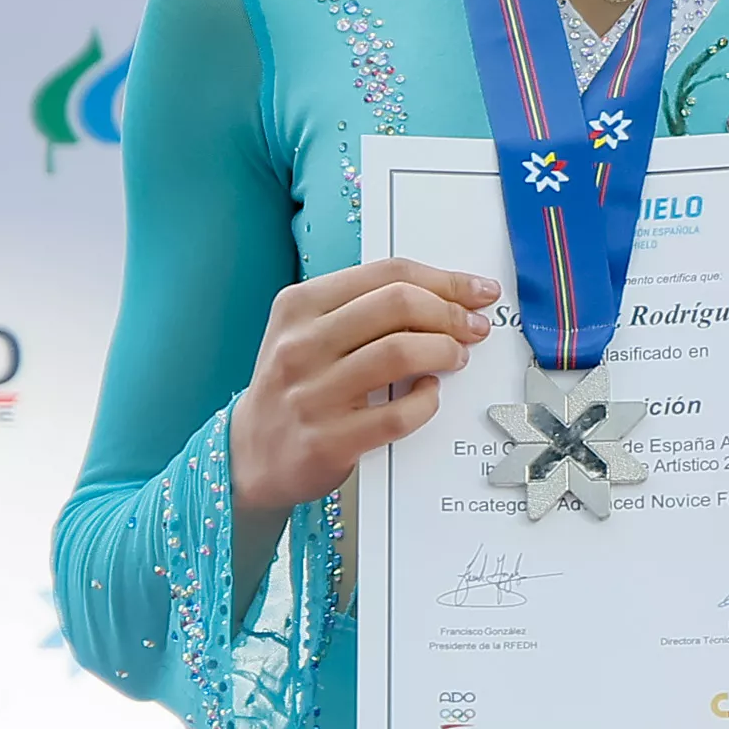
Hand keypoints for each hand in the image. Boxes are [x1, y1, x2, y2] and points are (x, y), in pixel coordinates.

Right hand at [229, 258, 499, 519]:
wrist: (252, 455)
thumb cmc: (294, 386)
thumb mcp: (308, 332)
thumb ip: (364, 308)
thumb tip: (444, 295)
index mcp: (299, 306)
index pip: (387, 273)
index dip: (445, 280)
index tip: (477, 291)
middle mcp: (300, 345)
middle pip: (398, 304)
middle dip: (451, 312)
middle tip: (474, 327)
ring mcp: (312, 394)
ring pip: (400, 352)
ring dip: (445, 351)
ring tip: (455, 357)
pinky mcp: (328, 440)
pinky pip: (398, 414)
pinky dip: (426, 402)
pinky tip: (428, 395)